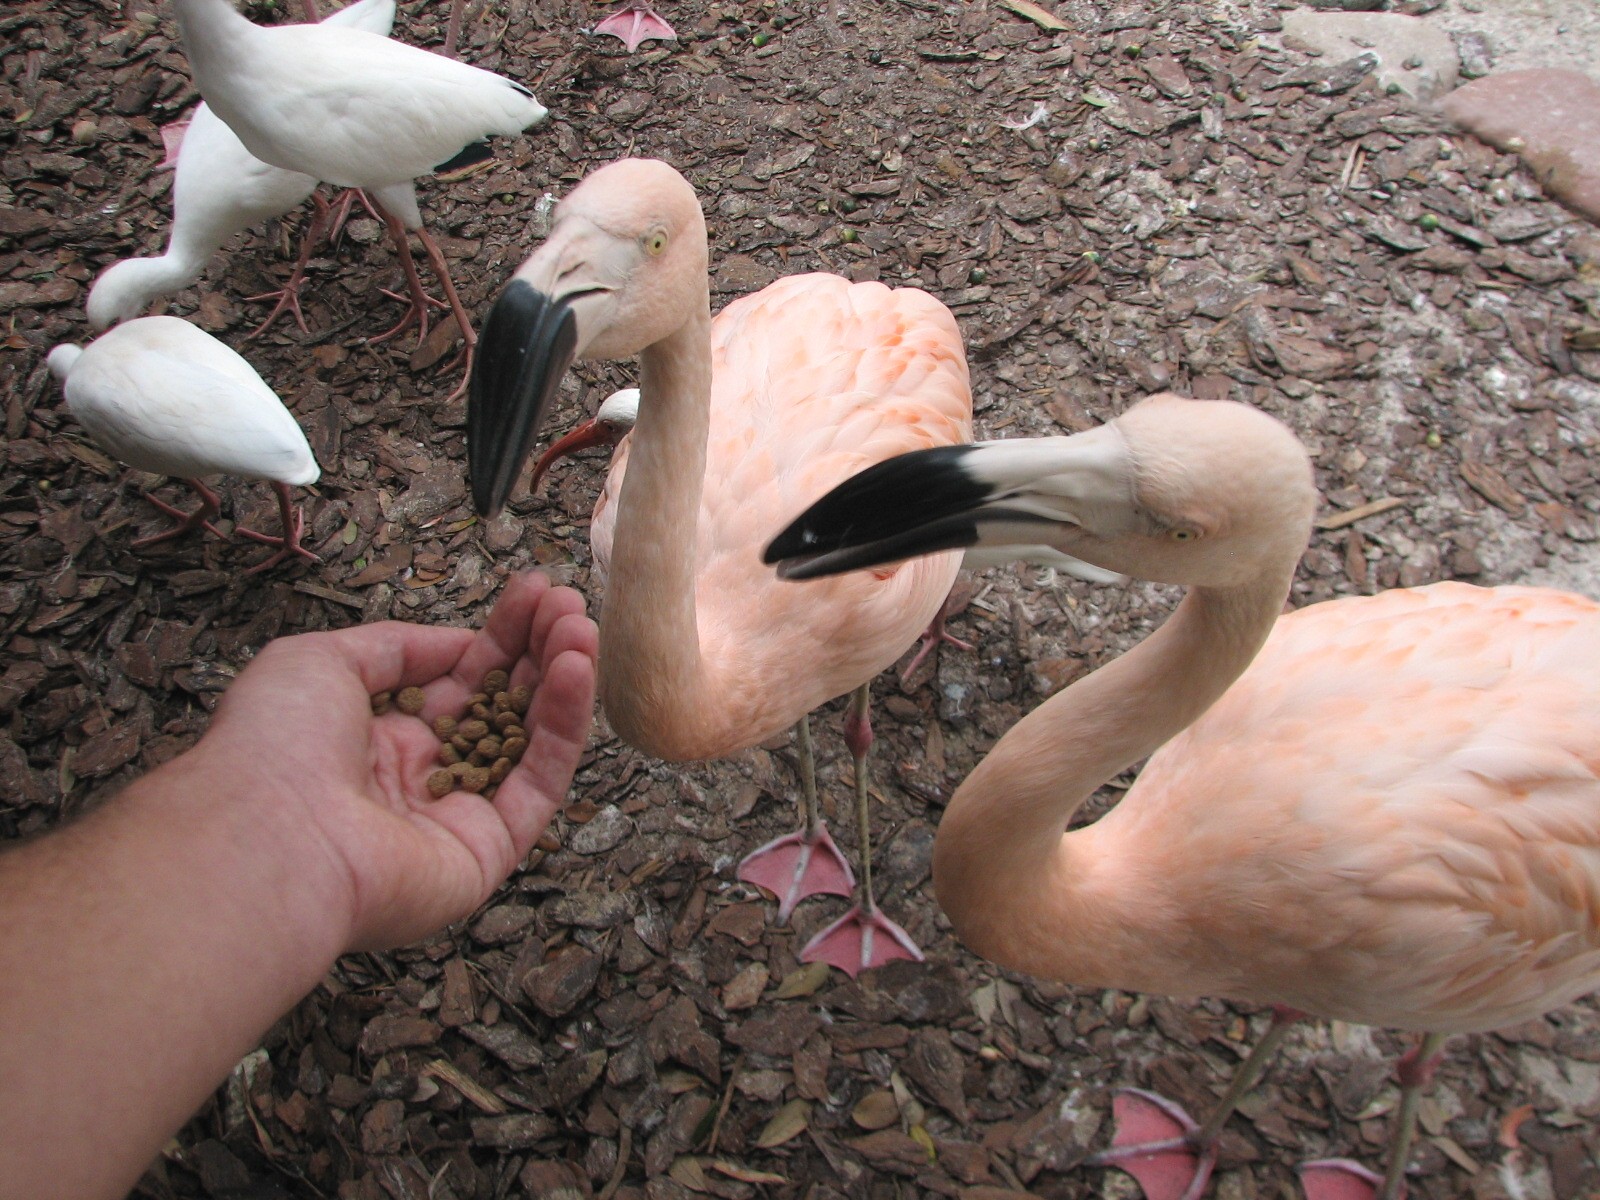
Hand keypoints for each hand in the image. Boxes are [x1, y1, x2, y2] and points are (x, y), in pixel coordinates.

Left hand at [176, 571, 597, 951]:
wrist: (264, 838)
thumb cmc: (271, 749)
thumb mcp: (319, 661)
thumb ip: (395, 646)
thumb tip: (457, 644)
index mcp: (379, 734)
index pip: (459, 676)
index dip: (499, 634)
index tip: (534, 592)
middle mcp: (422, 774)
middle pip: (501, 703)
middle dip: (537, 649)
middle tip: (568, 602)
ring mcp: (457, 815)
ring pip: (528, 740)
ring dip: (561, 680)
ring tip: (582, 627)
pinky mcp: (488, 851)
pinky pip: (539, 784)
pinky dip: (564, 728)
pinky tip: (575, 672)